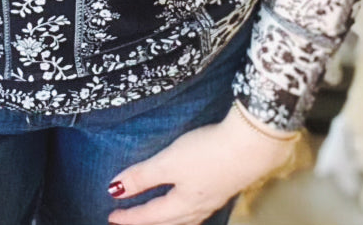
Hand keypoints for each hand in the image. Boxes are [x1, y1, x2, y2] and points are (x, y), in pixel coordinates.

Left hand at [107, 104, 297, 224]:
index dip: (129, 216)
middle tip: (129, 221)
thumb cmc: (209, 153)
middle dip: (147, 222)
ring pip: (185, 217)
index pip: (150, 215)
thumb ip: (143, 176)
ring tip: (159, 218)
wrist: (251, 146)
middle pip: (169, 221)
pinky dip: (186, 210)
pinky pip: (199, 208)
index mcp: (183, 204)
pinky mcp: (225, 185)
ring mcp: (214, 197)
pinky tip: (190, 200)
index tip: (110, 216)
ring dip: (168, 219)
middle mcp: (199, 207)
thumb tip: (115, 190)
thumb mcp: (170, 162)